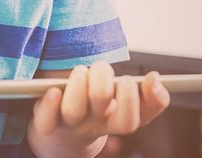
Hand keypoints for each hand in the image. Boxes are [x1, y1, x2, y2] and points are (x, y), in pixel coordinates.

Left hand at [28, 62, 169, 155]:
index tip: (131, 78)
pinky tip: (54, 91)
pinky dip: (49, 105)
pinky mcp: (47, 123)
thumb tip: (155, 78)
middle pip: (102, 106)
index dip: (133, 99)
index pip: (132, 120)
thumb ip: (146, 92)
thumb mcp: (124, 100)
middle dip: (103, 82)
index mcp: (116, 121)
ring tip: (80, 71)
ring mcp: (70, 124)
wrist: (65, 131)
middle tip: (101, 68)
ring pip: (74, 111)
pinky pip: (46, 121)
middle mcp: (95, 125)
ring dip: (78, 85)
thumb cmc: (98, 106)